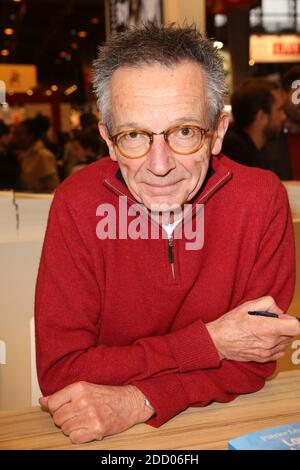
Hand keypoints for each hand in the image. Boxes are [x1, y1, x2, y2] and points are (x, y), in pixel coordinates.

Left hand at [39, 383, 153, 443]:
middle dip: (64, 419)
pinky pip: (74, 438)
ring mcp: (90, 416)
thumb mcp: (85, 388)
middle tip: (76, 415)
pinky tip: (87, 428)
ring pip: (65, 429)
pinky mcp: (97, 429)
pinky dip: (78, 436)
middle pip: (57, 418)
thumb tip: (42, 401)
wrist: (130, 402)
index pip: (52, 402)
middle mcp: (83, 401)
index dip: (55, 408)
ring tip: (83, 421)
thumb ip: (63, 395)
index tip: (62, 408)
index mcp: (80, 388)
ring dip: (71, 428)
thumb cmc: (108, 395)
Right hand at [206, 296, 299, 362]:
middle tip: (267, 322)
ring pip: (285, 343)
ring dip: (279, 336)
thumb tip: (279, 311)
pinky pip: (280, 352)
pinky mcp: (264, 358)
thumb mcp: (247, 305)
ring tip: (264, 331)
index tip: (282, 318)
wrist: (218, 341)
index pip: (296, 326)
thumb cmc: (231, 323)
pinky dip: (276, 345)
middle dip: (282, 326)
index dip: (291, 320)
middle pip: (290, 334)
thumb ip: (267, 303)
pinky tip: (264, 340)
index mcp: (267, 327)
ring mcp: (268, 352)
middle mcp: (270, 341)